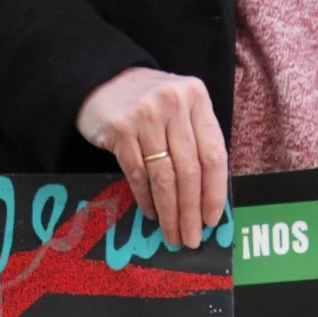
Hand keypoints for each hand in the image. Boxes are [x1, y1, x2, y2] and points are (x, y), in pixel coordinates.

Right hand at [76, 67, 227, 248]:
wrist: (102, 78)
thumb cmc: (148, 101)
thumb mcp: (180, 107)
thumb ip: (195, 139)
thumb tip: (207, 196)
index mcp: (197, 98)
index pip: (214, 154)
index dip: (215, 192)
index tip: (212, 220)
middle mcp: (174, 104)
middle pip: (190, 170)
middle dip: (191, 211)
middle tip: (191, 238)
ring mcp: (146, 115)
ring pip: (164, 176)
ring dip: (170, 212)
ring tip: (173, 234)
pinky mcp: (120, 129)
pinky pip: (138, 174)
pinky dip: (146, 198)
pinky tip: (151, 213)